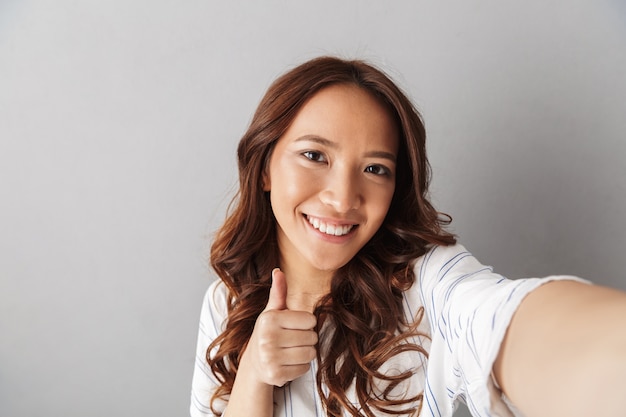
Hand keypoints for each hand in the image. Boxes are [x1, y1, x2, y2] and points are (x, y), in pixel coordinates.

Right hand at [244, 268, 317, 386]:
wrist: (254, 363)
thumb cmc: (268, 332)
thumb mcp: (272, 311)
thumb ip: (278, 292)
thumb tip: (278, 271)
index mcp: (270, 319)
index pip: (310, 320)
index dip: (305, 323)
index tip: (293, 326)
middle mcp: (267, 338)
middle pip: (312, 337)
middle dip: (307, 339)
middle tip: (292, 340)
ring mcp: (271, 358)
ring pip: (310, 354)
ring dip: (305, 353)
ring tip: (291, 351)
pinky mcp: (276, 375)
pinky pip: (305, 368)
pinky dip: (300, 367)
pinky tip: (287, 363)